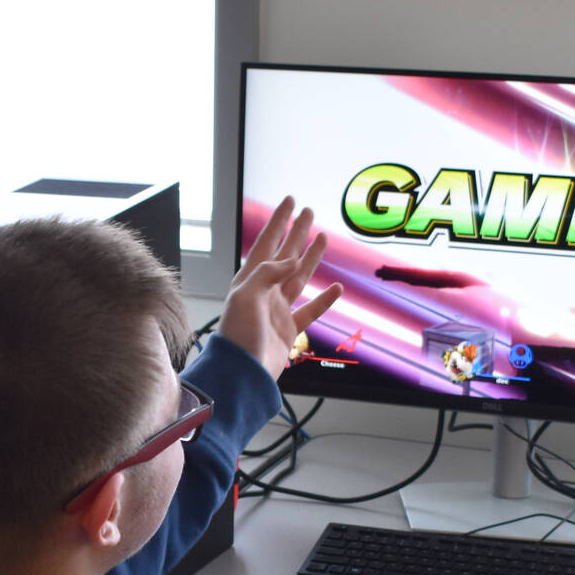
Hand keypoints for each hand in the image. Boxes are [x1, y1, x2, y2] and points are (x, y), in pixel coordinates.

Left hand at [220, 196, 344, 380]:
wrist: (242, 373)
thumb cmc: (238, 335)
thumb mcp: (246, 296)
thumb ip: (268, 273)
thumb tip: (291, 260)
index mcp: (249, 281)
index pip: (266, 243)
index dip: (278, 222)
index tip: (290, 201)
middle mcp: (263, 292)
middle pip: (284, 255)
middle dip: (295, 233)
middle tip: (308, 212)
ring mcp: (276, 311)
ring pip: (299, 278)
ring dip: (310, 258)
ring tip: (322, 238)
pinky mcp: (288, 330)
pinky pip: (310, 310)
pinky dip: (324, 300)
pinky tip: (336, 288)